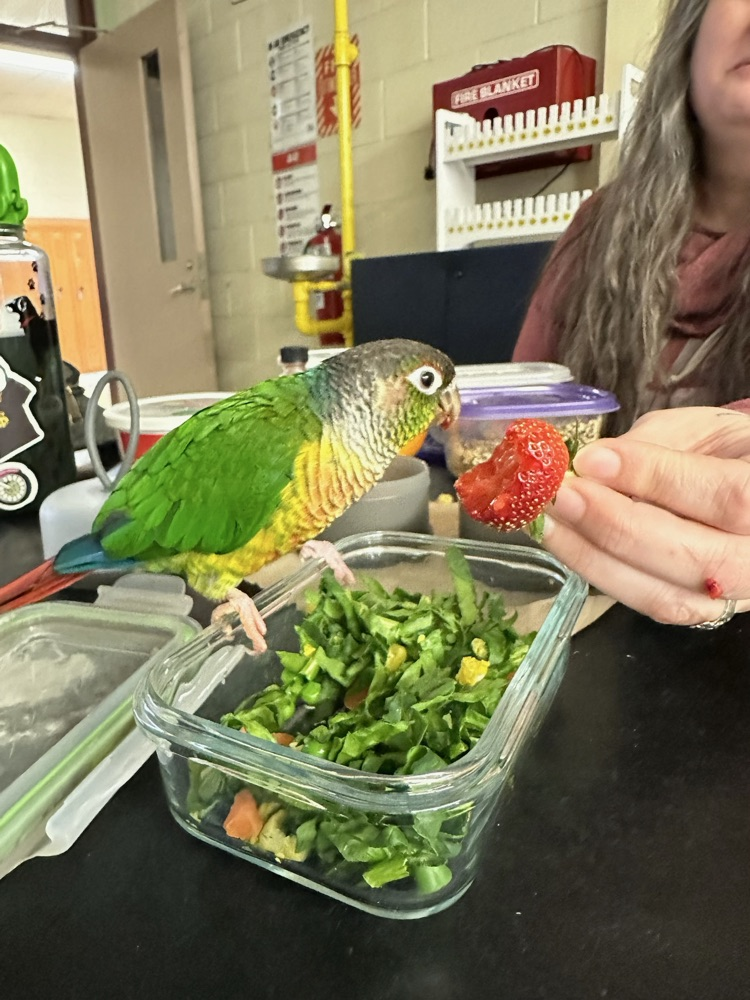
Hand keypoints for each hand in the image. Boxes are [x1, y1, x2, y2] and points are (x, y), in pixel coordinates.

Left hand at [541, 406, 749, 624]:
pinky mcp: (702, 612)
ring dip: (598, 559)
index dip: (657, 478)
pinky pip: (652, 605)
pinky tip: (569, 545)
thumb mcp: (706, 430)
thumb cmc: (729, 454)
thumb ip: (657, 443)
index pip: (727, 495)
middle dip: (617, 526)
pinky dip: (604, 576)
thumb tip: (596, 463)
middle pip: (696, 557)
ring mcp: (736, 594)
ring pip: (668, 595)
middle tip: (563, 495)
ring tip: (552, 522)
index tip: (593, 460)